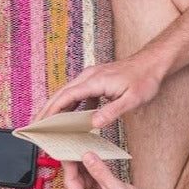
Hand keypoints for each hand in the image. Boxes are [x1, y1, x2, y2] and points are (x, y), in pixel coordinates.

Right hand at [35, 52, 165, 128]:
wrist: (152, 63)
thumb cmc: (144, 79)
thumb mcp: (132, 100)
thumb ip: (112, 111)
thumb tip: (94, 124)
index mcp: (95, 81)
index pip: (68, 96)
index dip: (53, 110)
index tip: (42, 122)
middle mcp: (89, 77)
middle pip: (62, 94)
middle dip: (47, 110)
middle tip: (35, 125)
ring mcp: (91, 77)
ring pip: (68, 93)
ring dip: (56, 107)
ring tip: (47, 123)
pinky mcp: (95, 80)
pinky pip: (78, 94)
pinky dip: (70, 105)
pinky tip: (71, 118)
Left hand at [62, 152, 158, 188]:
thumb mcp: (115, 188)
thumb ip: (99, 171)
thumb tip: (87, 156)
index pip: (70, 183)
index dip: (69, 165)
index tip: (68, 151)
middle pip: (75, 182)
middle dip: (77, 166)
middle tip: (77, 148)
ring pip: (84, 183)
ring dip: (86, 169)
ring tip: (86, 152)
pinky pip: (92, 185)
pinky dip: (94, 175)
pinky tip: (95, 163)